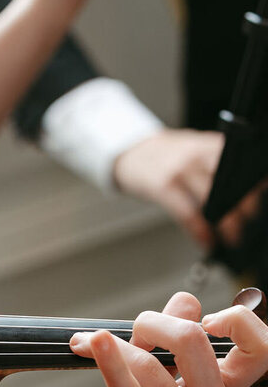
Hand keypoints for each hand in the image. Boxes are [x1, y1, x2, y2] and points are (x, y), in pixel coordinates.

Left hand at [67, 291, 267, 386]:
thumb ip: (169, 349)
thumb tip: (185, 300)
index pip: (260, 349)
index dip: (237, 320)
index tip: (201, 317)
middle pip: (197, 340)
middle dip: (155, 321)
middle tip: (130, 330)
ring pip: (155, 365)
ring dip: (115, 346)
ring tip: (87, 345)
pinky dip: (110, 363)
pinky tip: (91, 345)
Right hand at [112, 126, 266, 250]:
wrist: (131, 152)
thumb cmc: (169, 157)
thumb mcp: (199, 150)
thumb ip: (221, 164)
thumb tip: (253, 190)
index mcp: (212, 144)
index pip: (243, 163)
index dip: (256, 185)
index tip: (262, 202)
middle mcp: (199, 154)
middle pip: (230, 182)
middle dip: (245, 208)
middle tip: (249, 224)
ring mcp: (181, 170)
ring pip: (212, 199)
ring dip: (227, 224)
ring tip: (233, 238)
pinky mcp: (164, 186)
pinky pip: (188, 213)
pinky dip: (200, 232)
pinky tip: (207, 242)